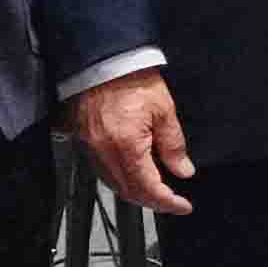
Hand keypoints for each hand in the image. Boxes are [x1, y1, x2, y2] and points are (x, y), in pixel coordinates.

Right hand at [64, 69, 194, 214]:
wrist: (105, 60)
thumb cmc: (133, 80)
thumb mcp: (164, 112)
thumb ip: (173, 146)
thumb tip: (183, 170)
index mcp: (126, 146)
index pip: (148, 188)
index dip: (167, 202)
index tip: (182, 206)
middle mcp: (104, 152)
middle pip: (128, 192)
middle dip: (152, 201)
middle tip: (172, 201)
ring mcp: (91, 147)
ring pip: (114, 184)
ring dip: (135, 192)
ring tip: (156, 190)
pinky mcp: (84, 140)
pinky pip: (102, 170)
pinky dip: (121, 178)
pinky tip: (134, 173)